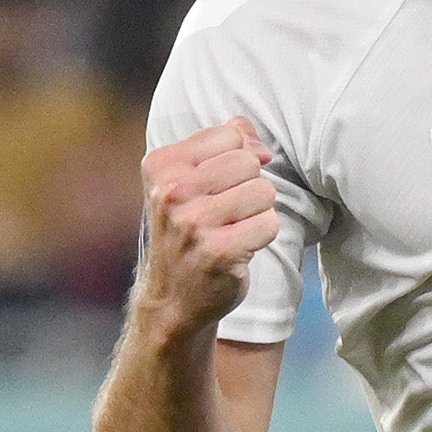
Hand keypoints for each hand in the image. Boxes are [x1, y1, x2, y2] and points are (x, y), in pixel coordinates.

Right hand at [133, 115, 276, 341]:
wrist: (173, 296)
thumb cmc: (189, 230)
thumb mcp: (190, 179)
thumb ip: (224, 145)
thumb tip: (259, 143)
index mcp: (162, 165)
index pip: (230, 136)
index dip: (237, 158)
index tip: (220, 184)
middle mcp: (172, 192)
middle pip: (248, 162)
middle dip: (248, 185)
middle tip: (226, 212)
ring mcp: (194, 223)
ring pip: (263, 191)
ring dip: (257, 212)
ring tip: (232, 229)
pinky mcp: (218, 252)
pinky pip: (269, 223)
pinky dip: (261, 235)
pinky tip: (239, 248)